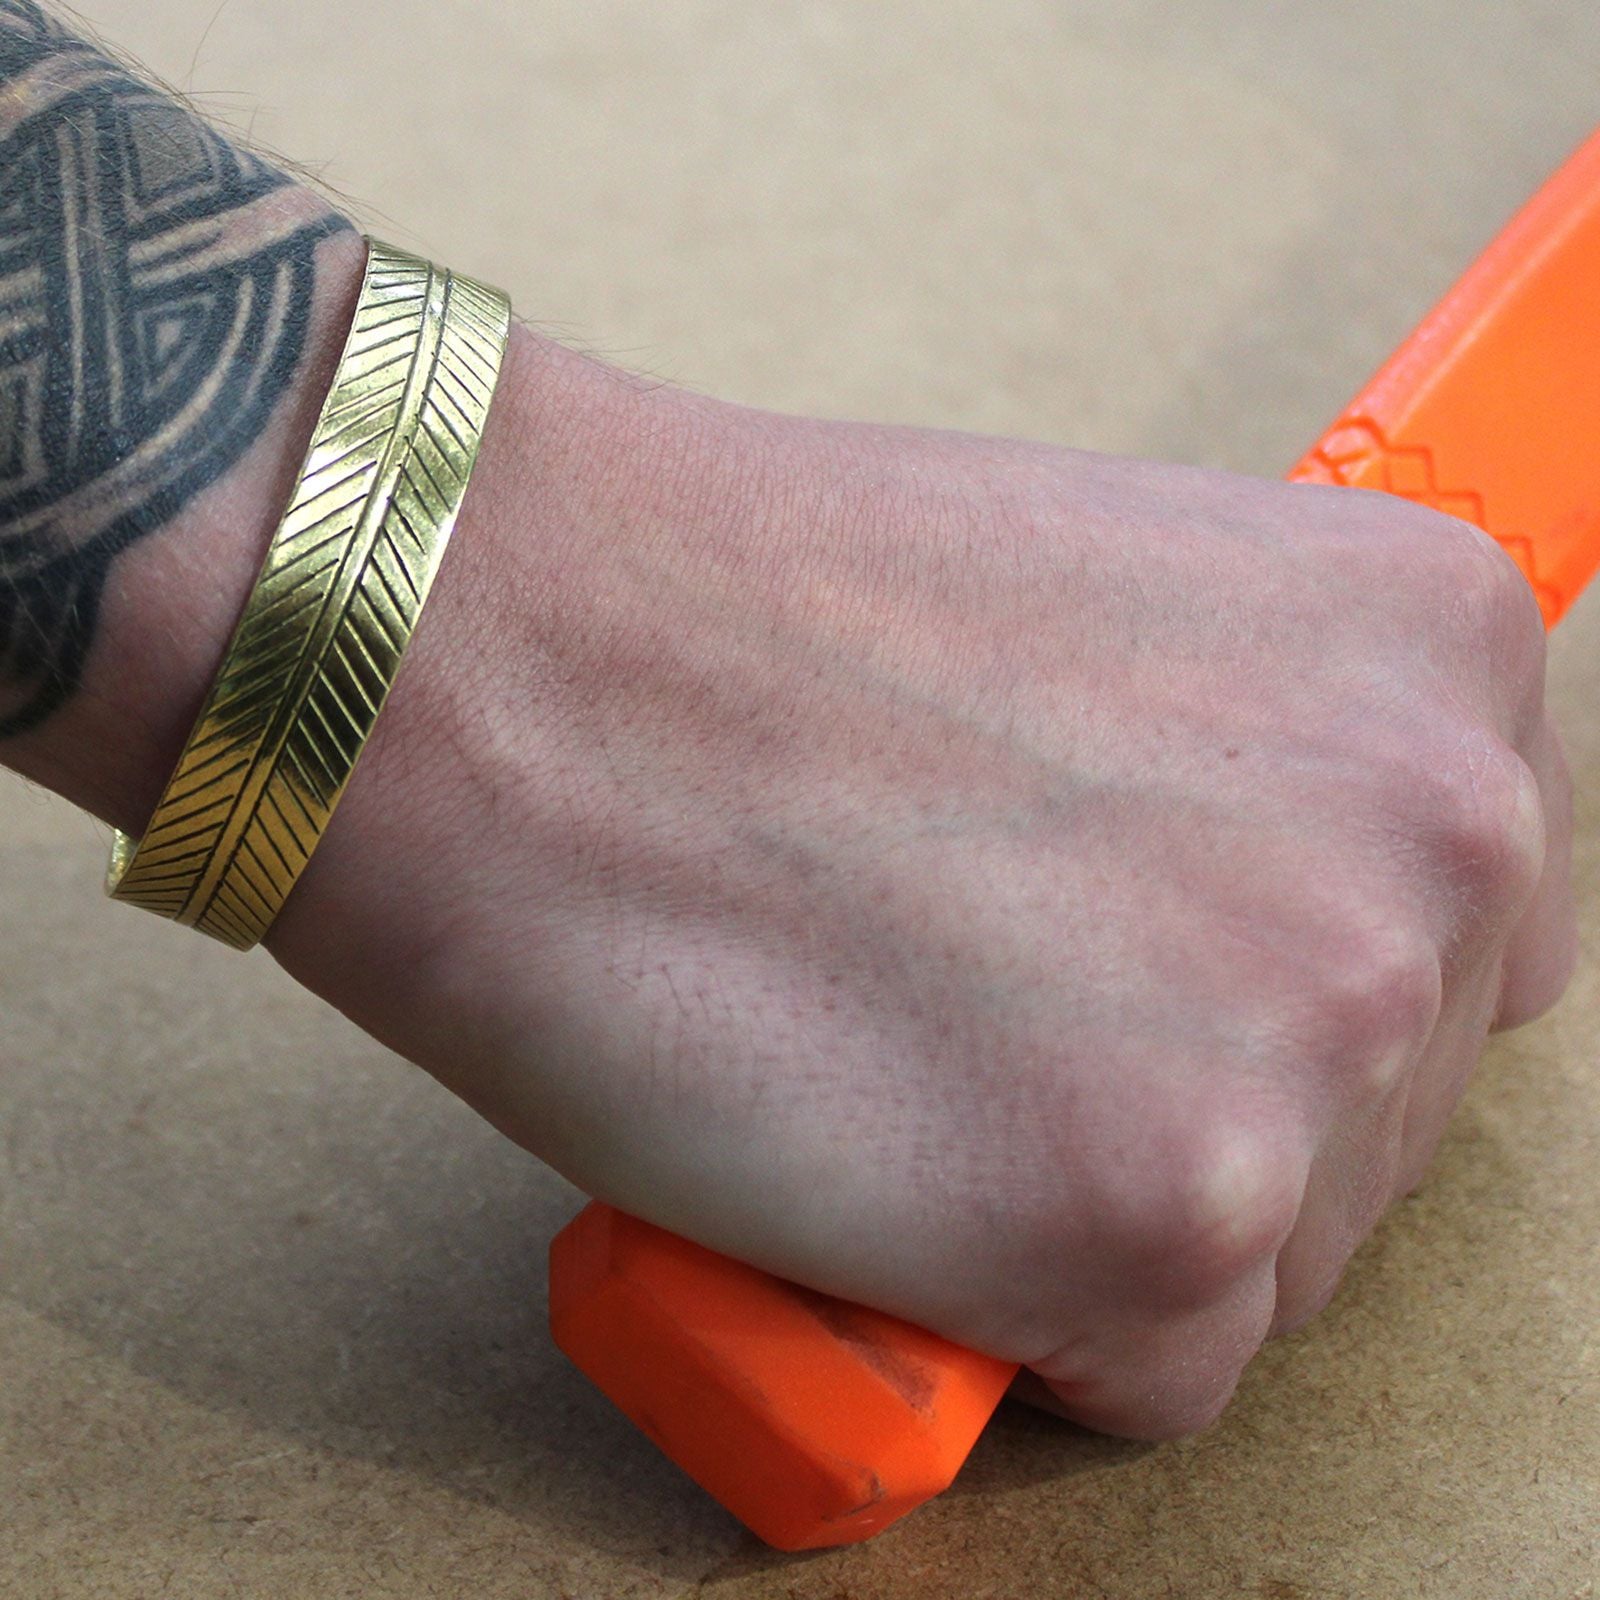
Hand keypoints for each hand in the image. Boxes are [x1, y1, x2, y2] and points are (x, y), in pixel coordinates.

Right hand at [263, 338, 1575, 1439]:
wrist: (516, 644)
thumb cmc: (754, 614)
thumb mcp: (1113, 616)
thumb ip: (1254, 768)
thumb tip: (1256, 940)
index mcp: (1434, 645)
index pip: (1466, 929)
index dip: (1281, 977)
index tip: (1153, 978)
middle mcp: (1438, 834)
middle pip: (1381, 1106)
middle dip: (1193, 1096)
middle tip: (980, 1005)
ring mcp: (1326, 1036)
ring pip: (1273, 1250)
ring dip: (1093, 1202)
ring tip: (901, 1051)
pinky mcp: (1167, 1220)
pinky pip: (1147, 1367)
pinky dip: (1013, 1311)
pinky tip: (877, 1154)